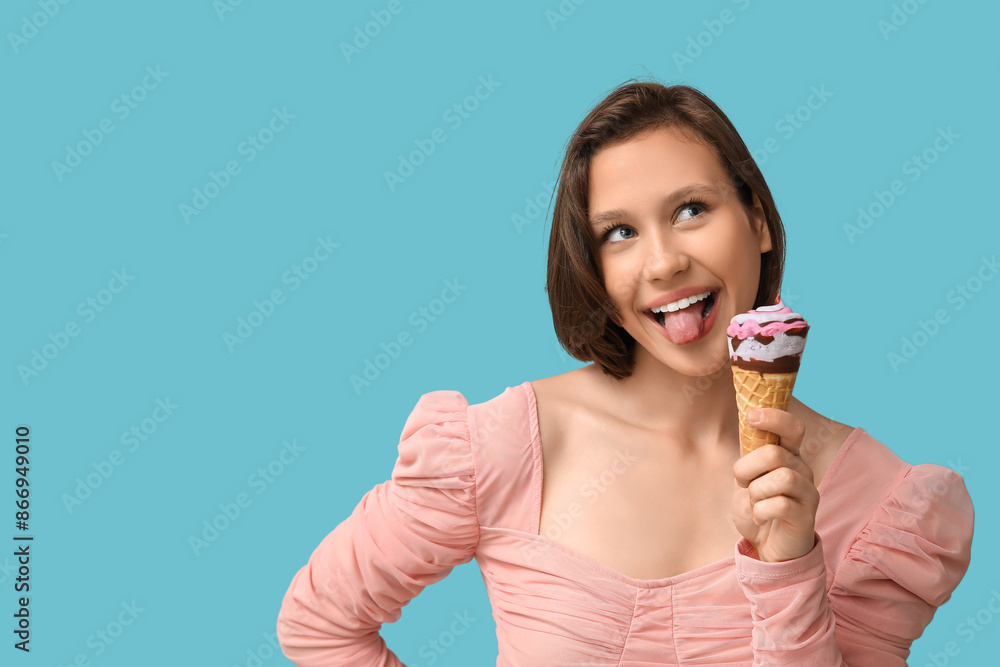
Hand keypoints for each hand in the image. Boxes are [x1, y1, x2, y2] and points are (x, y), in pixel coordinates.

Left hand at [731, 407, 818, 561]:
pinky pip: (780, 505)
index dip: (774, 417)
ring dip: (756, 493)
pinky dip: (761, 512)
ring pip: (781, 478)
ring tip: (755, 503)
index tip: (751, 416)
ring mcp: (807, 492)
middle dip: (747, 469)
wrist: (767, 545)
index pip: (792, 427)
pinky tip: (760, 517)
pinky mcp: (806, 515)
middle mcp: (802, 469)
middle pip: (774, 453)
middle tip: (744, 484)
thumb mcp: (747, 476)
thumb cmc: (758, 506)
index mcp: (788, 455)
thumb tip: (746, 415)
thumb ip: (749, 452)